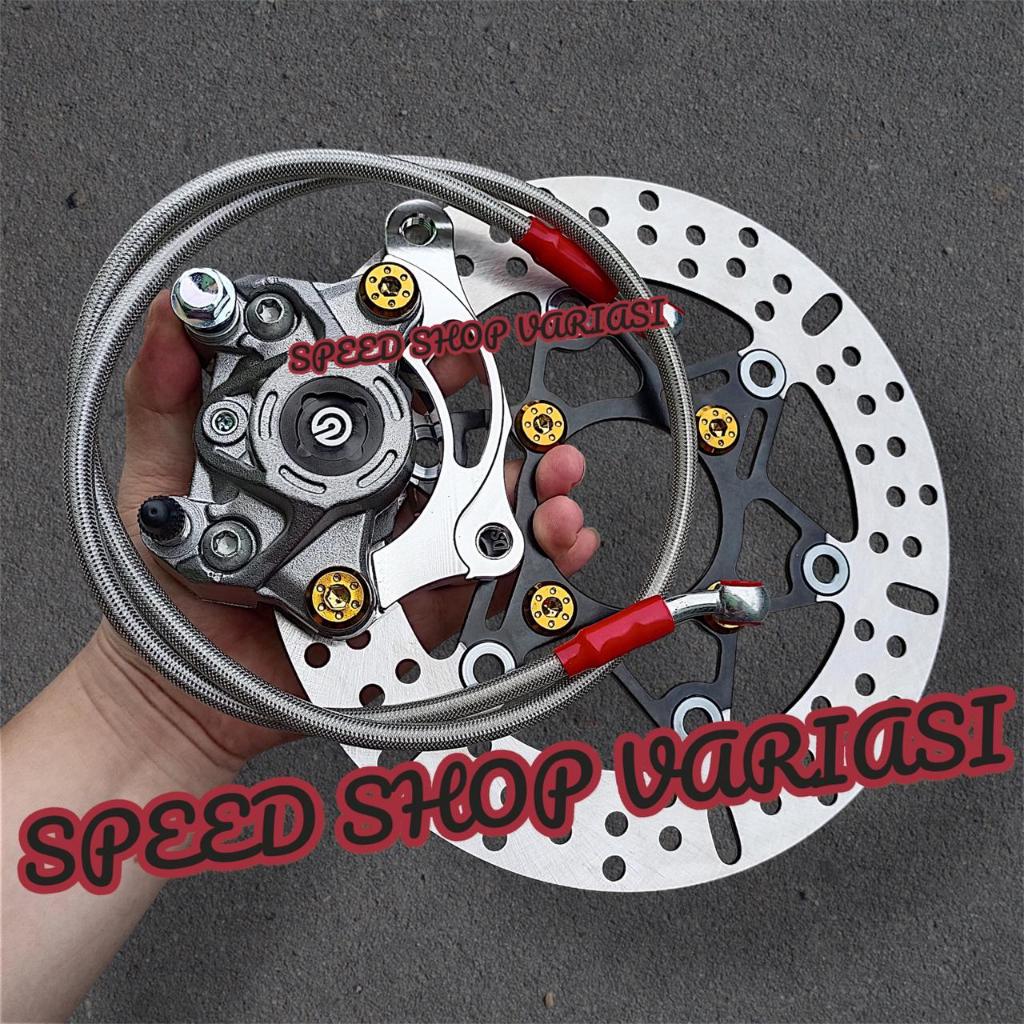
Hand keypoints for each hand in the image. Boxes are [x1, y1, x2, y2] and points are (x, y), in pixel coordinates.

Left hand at [90, 292, 598, 770]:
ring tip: (557, 482)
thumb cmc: (172, 586)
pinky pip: (491, 587)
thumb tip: (172, 311)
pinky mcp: (424, 609)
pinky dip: (541, 566)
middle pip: (466, 451)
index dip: (440, 365)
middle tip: (532, 417)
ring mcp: (407, 554)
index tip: (463, 341)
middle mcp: (380, 498)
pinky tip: (557, 545)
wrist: (182, 687)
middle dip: (518, 426)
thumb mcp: (160, 475)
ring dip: (543, 489)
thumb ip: (164, 394)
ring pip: (493, 512)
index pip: (400, 398)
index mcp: (331, 457)